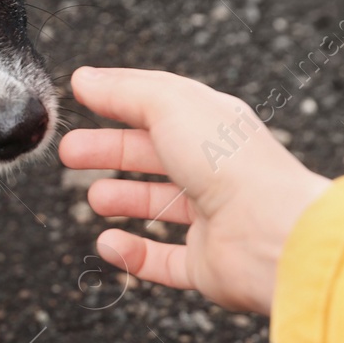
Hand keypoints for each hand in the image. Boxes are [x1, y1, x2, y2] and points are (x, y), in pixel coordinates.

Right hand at [58, 67, 330, 314]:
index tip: (83, 99)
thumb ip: (125, 90)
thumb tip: (85, 79)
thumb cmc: (231, 164)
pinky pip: (165, 260)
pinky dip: (134, 254)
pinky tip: (109, 244)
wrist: (272, 234)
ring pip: (162, 205)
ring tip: (94, 198)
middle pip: (155, 155)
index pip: (161, 106)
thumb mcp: (170, 105)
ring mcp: (214, 218)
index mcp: (214, 125)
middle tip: (71, 152)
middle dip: (111, 150)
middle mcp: (217, 170)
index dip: (120, 101)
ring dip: (125, 199)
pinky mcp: (209, 263)